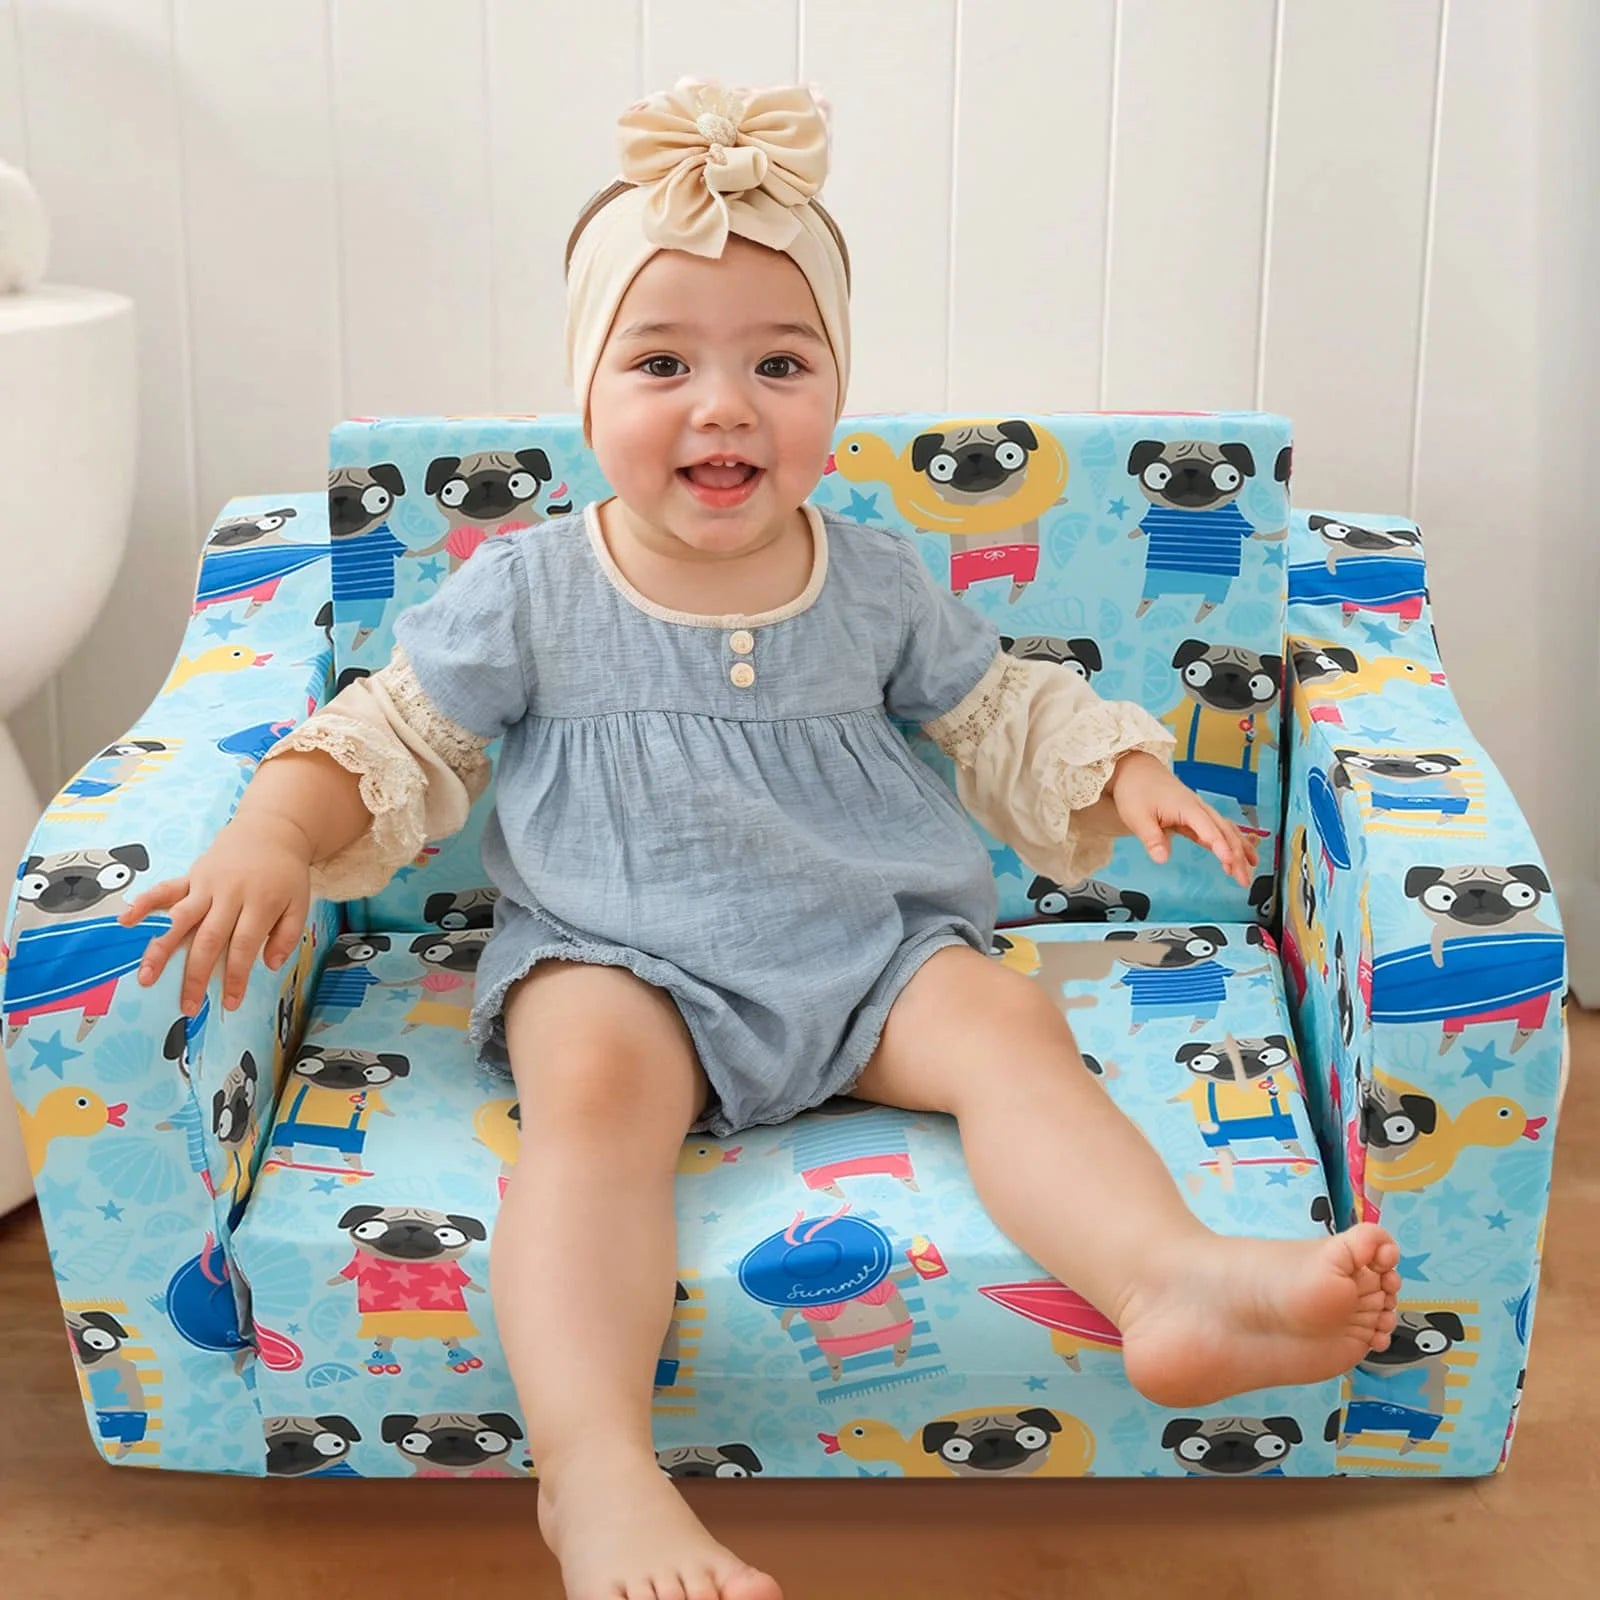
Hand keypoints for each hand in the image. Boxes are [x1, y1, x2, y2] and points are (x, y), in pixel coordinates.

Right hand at [118, 813, 313, 1015]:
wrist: (271, 830)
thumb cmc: (284, 873)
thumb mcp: (299, 902)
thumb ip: (287, 935)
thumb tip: (270, 965)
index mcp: (259, 903)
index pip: (244, 946)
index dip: (236, 976)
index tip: (230, 1003)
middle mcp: (229, 895)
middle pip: (209, 939)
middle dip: (196, 975)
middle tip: (187, 1005)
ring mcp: (206, 885)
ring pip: (180, 919)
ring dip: (161, 948)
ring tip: (146, 975)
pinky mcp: (191, 876)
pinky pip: (165, 889)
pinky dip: (144, 903)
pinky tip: (126, 921)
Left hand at [1107, 751, 1258, 887]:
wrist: (1135, 769)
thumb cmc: (1136, 790)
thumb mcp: (1137, 817)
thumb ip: (1152, 838)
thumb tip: (1162, 858)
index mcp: (1186, 807)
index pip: (1208, 829)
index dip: (1220, 846)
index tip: (1230, 862)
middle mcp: (1198, 808)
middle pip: (1224, 832)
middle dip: (1237, 855)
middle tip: (1243, 879)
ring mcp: (1199, 812)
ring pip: (1226, 831)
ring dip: (1239, 851)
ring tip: (1248, 872)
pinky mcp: (1196, 816)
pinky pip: (1219, 830)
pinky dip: (1232, 843)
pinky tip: (1240, 856)